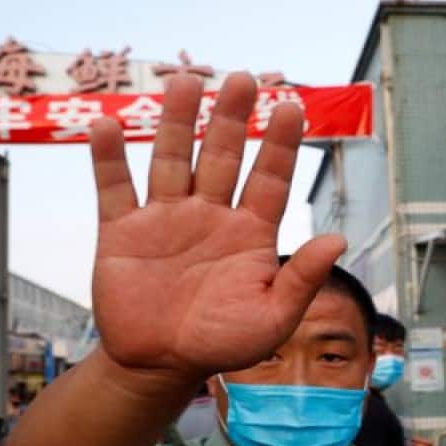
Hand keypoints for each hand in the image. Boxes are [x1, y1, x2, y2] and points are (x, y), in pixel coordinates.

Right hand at [89, 73, 346, 380]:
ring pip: (171, 159)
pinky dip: (109, 159)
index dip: (279, 145)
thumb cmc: (221, 345)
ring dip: (177, 122)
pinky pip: (115, 188)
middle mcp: (209, 216)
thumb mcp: (272, 320)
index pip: (268, 180)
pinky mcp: (122, 232)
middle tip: (240, 79)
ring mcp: (165, 219)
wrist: (159, 367)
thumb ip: (302, 280)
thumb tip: (338, 240)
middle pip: (221, 156)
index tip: (290, 107)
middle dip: (230, 118)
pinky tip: (108, 126)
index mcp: (249, 234)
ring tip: (185, 82)